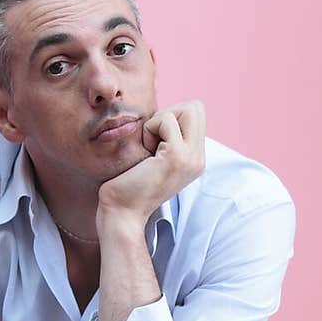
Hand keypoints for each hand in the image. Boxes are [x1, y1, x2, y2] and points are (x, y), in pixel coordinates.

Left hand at [96, 100, 205, 225]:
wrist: (122, 213)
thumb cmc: (128, 185)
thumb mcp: (154, 157)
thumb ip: (166, 138)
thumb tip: (165, 112)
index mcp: (195, 159)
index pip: (196, 114)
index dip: (171, 118)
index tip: (155, 140)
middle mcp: (199, 159)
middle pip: (196, 107)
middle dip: (169, 114)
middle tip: (152, 139)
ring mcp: (191, 158)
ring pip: (188, 109)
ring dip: (160, 121)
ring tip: (149, 147)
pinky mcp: (177, 157)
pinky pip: (167, 120)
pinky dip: (150, 128)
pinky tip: (144, 151)